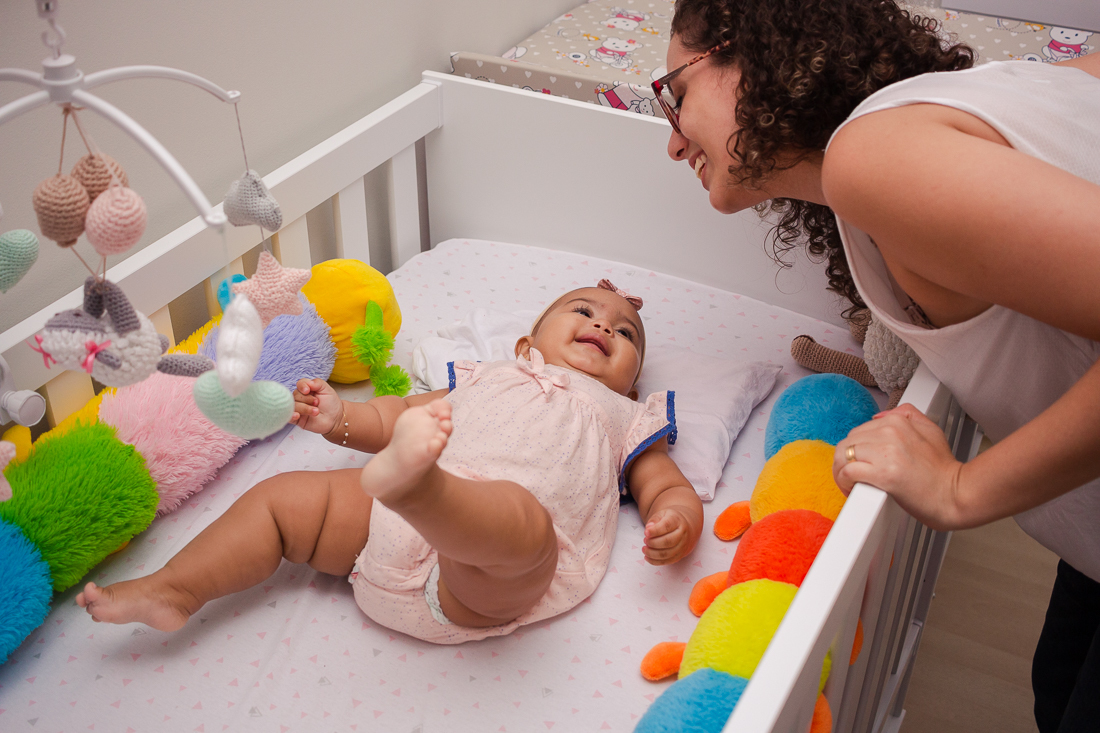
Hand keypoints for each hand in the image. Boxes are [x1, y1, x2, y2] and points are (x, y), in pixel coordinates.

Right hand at [290, 378, 342, 434]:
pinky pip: (288, 417)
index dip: (302, 386)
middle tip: (317, 403)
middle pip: (295, 395)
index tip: (307, 390)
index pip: (299, 384)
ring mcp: (298, 408)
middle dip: (306, 399)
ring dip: (305, 408)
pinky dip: (291, 415)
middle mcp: (300, 398)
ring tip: (316, 412)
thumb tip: (307, 383)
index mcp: (307, 389)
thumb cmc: (331, 403)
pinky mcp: (297, 419)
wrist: (335, 418)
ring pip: (293, 406)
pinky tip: (298, 415)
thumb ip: (317, 383)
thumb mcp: (326, 389)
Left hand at [643, 506, 697, 564]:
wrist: (682, 528)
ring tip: (644, 548)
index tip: (645, 533)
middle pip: (668, 541)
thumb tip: (648, 528)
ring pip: (667, 554)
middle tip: (645, 540)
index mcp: (677, 521)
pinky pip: (667, 561)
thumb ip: (654, 519)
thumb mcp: (661, 515)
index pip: (667, 526)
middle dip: (653, 543)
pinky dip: (655, 561)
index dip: (655, 530)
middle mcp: (682, 534)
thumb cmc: (668, 521)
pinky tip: (647, 557)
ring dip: (652, 553)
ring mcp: (682, 546)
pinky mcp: (679, 556)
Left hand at [833, 403, 964, 530]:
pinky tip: (851, 488)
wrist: (956, 494)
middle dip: (845, 460)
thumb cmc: (943, 470)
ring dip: (841, 471)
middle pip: (847, 442)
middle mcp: (890, 432)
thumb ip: (907, 415)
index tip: (860, 462)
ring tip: (849, 483)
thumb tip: (879, 415)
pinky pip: (847, 471)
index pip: (859, 430)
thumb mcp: (930, 430)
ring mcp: (886, 453)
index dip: (855, 449)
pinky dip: (844, 481)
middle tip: (851, 476)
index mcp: (898, 421)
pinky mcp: (883, 473)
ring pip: (843, 455)